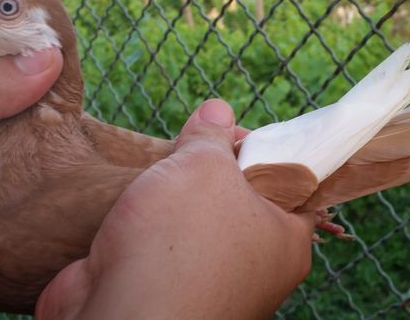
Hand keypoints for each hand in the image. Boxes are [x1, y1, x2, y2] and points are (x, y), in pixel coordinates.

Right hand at [37, 99, 314, 319]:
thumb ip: (212, 135)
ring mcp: (210, 279)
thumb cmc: (179, 242)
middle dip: (211, 167)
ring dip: (175, 193)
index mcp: (285, 239)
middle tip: (191, 147)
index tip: (233, 131)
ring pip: (197, 218)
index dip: (263, 148)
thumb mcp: (203, 166)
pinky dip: (150, 221)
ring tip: (159, 175)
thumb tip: (217, 110)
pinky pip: (164, 242)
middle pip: (239, 196)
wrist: (120, 316)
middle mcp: (255, 266)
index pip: (289, 183)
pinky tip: (136, 205)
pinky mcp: (167, 287)